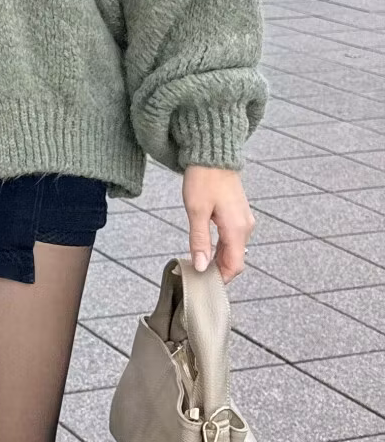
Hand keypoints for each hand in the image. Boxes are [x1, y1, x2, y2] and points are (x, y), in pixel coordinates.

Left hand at [182, 166, 254, 281]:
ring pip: (234, 249)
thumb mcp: (196, 212)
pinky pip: (233, 238)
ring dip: (219, 259)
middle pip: (235, 259)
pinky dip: (221, 247)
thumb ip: (200, 241)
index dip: (220, 278)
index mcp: (237, 229)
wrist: (212, 156)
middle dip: (218, 271)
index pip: (234, 265)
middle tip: (196, 276)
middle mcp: (245, 227)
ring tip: (198, 263)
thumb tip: (201, 266)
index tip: (204, 285)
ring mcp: (243, 220)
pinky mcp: (238, 214)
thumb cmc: (203, 179)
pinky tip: (206, 248)